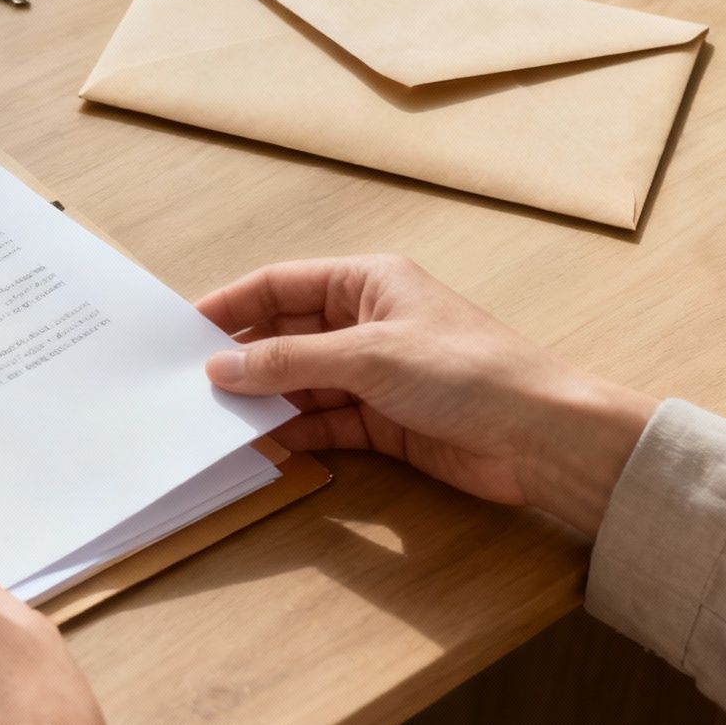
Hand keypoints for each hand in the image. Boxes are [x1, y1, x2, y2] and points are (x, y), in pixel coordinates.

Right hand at [196, 255, 656, 536]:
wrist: (542, 437)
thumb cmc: (469, 373)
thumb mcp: (368, 356)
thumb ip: (290, 361)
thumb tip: (221, 367)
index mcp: (368, 282)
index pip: (281, 285)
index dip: (231, 306)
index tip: (183, 332)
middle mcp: (367, 322)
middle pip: (286, 334)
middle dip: (243, 358)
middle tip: (189, 382)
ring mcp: (375, 374)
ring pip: (300, 382)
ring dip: (264, 399)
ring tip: (214, 416)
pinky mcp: (384, 421)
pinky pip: (322, 422)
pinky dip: (293, 432)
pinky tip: (261, 442)